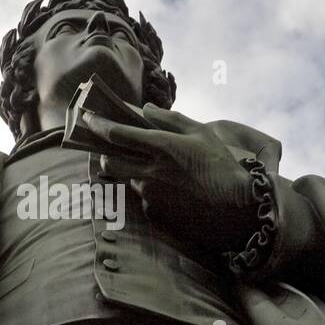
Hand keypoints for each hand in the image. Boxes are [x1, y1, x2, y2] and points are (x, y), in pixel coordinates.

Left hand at [82, 103, 256, 250]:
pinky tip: (174, 193)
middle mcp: (150, 172)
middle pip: (108, 162)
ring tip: (162, 173)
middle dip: (104, 154)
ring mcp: (150, 195)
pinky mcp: (155, 214)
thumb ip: (171, 119)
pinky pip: (144, 199)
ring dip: (135, 173)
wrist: (237, 211)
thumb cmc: (223, 167)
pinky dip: (152, 192)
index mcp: (162, 147)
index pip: (117, 134)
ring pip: (129, 180)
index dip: (98, 124)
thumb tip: (146, 110)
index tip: (87, 117)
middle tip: (112, 149)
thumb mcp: (202, 134)